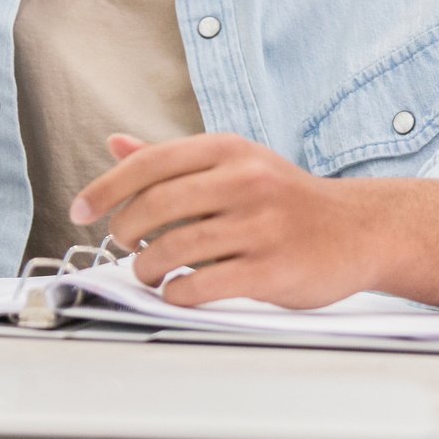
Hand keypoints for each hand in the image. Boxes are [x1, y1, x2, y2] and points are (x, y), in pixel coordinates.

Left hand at [72, 133, 375, 308]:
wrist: (358, 228)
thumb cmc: (288, 199)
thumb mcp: (235, 163)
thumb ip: (174, 159)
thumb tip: (116, 145)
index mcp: (229, 150)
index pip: (151, 163)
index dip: (106, 188)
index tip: (80, 209)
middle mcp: (244, 180)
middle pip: (156, 206)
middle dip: (125, 232)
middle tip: (123, 245)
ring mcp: (260, 225)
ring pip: (176, 249)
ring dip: (148, 268)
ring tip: (150, 273)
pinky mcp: (271, 268)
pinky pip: (204, 285)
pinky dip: (179, 293)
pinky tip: (179, 291)